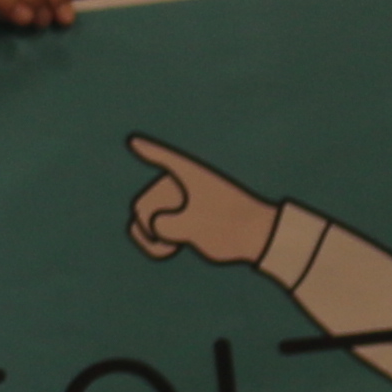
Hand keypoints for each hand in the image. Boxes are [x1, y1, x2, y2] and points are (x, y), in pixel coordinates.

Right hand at [121, 135, 274, 266]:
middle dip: (149, 225)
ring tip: (172, 247)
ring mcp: (177, 202)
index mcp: (186, 175)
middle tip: (175, 240)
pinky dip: (153, 241)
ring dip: (149, 236)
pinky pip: (151, 228)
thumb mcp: (193, 226)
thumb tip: (153, 226)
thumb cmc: (228, 226)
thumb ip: (163, 225)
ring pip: (143, 218)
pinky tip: (168, 250)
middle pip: (143, 205)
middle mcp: (177, 185)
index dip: (148, 151)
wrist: (257, 239)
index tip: (133, 142)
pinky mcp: (179, 219)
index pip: (164, 159)